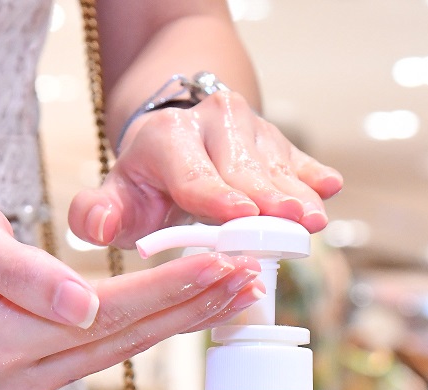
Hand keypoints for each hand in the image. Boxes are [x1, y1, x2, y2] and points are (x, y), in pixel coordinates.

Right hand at [0, 185, 264, 389]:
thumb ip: (22, 274)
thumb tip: (80, 307)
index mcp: (5, 344)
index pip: (105, 316)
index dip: (165, 289)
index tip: (216, 261)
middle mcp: (25, 376)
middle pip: (127, 337)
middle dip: (192, 305)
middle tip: (249, 275)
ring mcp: (40, 379)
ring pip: (130, 344)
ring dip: (188, 316)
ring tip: (240, 288)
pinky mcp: (54, 367)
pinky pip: (119, 343)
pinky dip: (163, 318)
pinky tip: (202, 301)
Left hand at [69, 90, 342, 249]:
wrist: (178, 136)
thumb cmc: (149, 183)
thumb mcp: (117, 197)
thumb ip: (98, 214)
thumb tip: (97, 226)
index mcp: (167, 139)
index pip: (193, 173)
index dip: (216, 196)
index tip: (239, 213)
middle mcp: (212, 124)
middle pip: (243, 168)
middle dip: (266, 198)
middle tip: (289, 223)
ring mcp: (251, 131)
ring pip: (276, 165)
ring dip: (296, 194)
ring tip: (312, 219)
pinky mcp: (279, 143)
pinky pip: (300, 158)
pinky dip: (314, 174)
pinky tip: (330, 185)